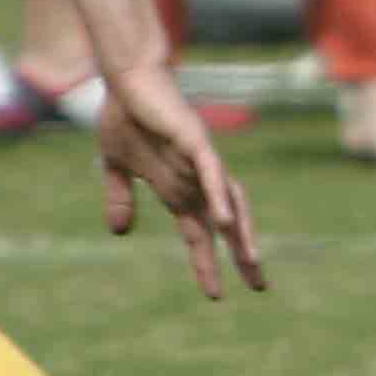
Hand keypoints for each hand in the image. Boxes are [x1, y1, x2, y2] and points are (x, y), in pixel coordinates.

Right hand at [95, 62, 261, 299]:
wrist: (126, 81)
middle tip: (260, 286)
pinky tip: (226, 221)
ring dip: (241, 231)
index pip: (199, 233)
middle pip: (227, 223)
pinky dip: (220, 197)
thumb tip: (119, 232)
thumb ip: (121, 198)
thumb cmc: (125, 117)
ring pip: (230, 201)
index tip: (216, 294)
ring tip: (252, 260)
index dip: (208, 262)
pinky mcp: (196, 141)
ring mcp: (200, 161)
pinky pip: (213, 173)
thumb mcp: (115, 168)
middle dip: (243, 254)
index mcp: (178, 189)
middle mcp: (196, 180)